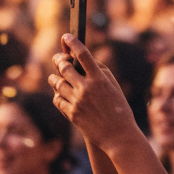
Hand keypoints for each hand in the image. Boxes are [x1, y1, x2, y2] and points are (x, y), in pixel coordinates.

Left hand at [49, 34, 139, 150]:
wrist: (118, 136)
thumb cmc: (119, 109)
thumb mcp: (114, 86)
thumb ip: (100, 71)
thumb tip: (84, 59)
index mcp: (99, 79)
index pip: (83, 54)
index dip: (73, 42)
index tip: (67, 36)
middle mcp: (86, 88)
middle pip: (64, 67)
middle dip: (58, 60)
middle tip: (58, 58)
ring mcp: (77, 101)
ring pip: (57, 83)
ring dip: (54, 78)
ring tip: (55, 77)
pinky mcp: (71, 114)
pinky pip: (57, 99)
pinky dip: (57, 95)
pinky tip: (60, 94)